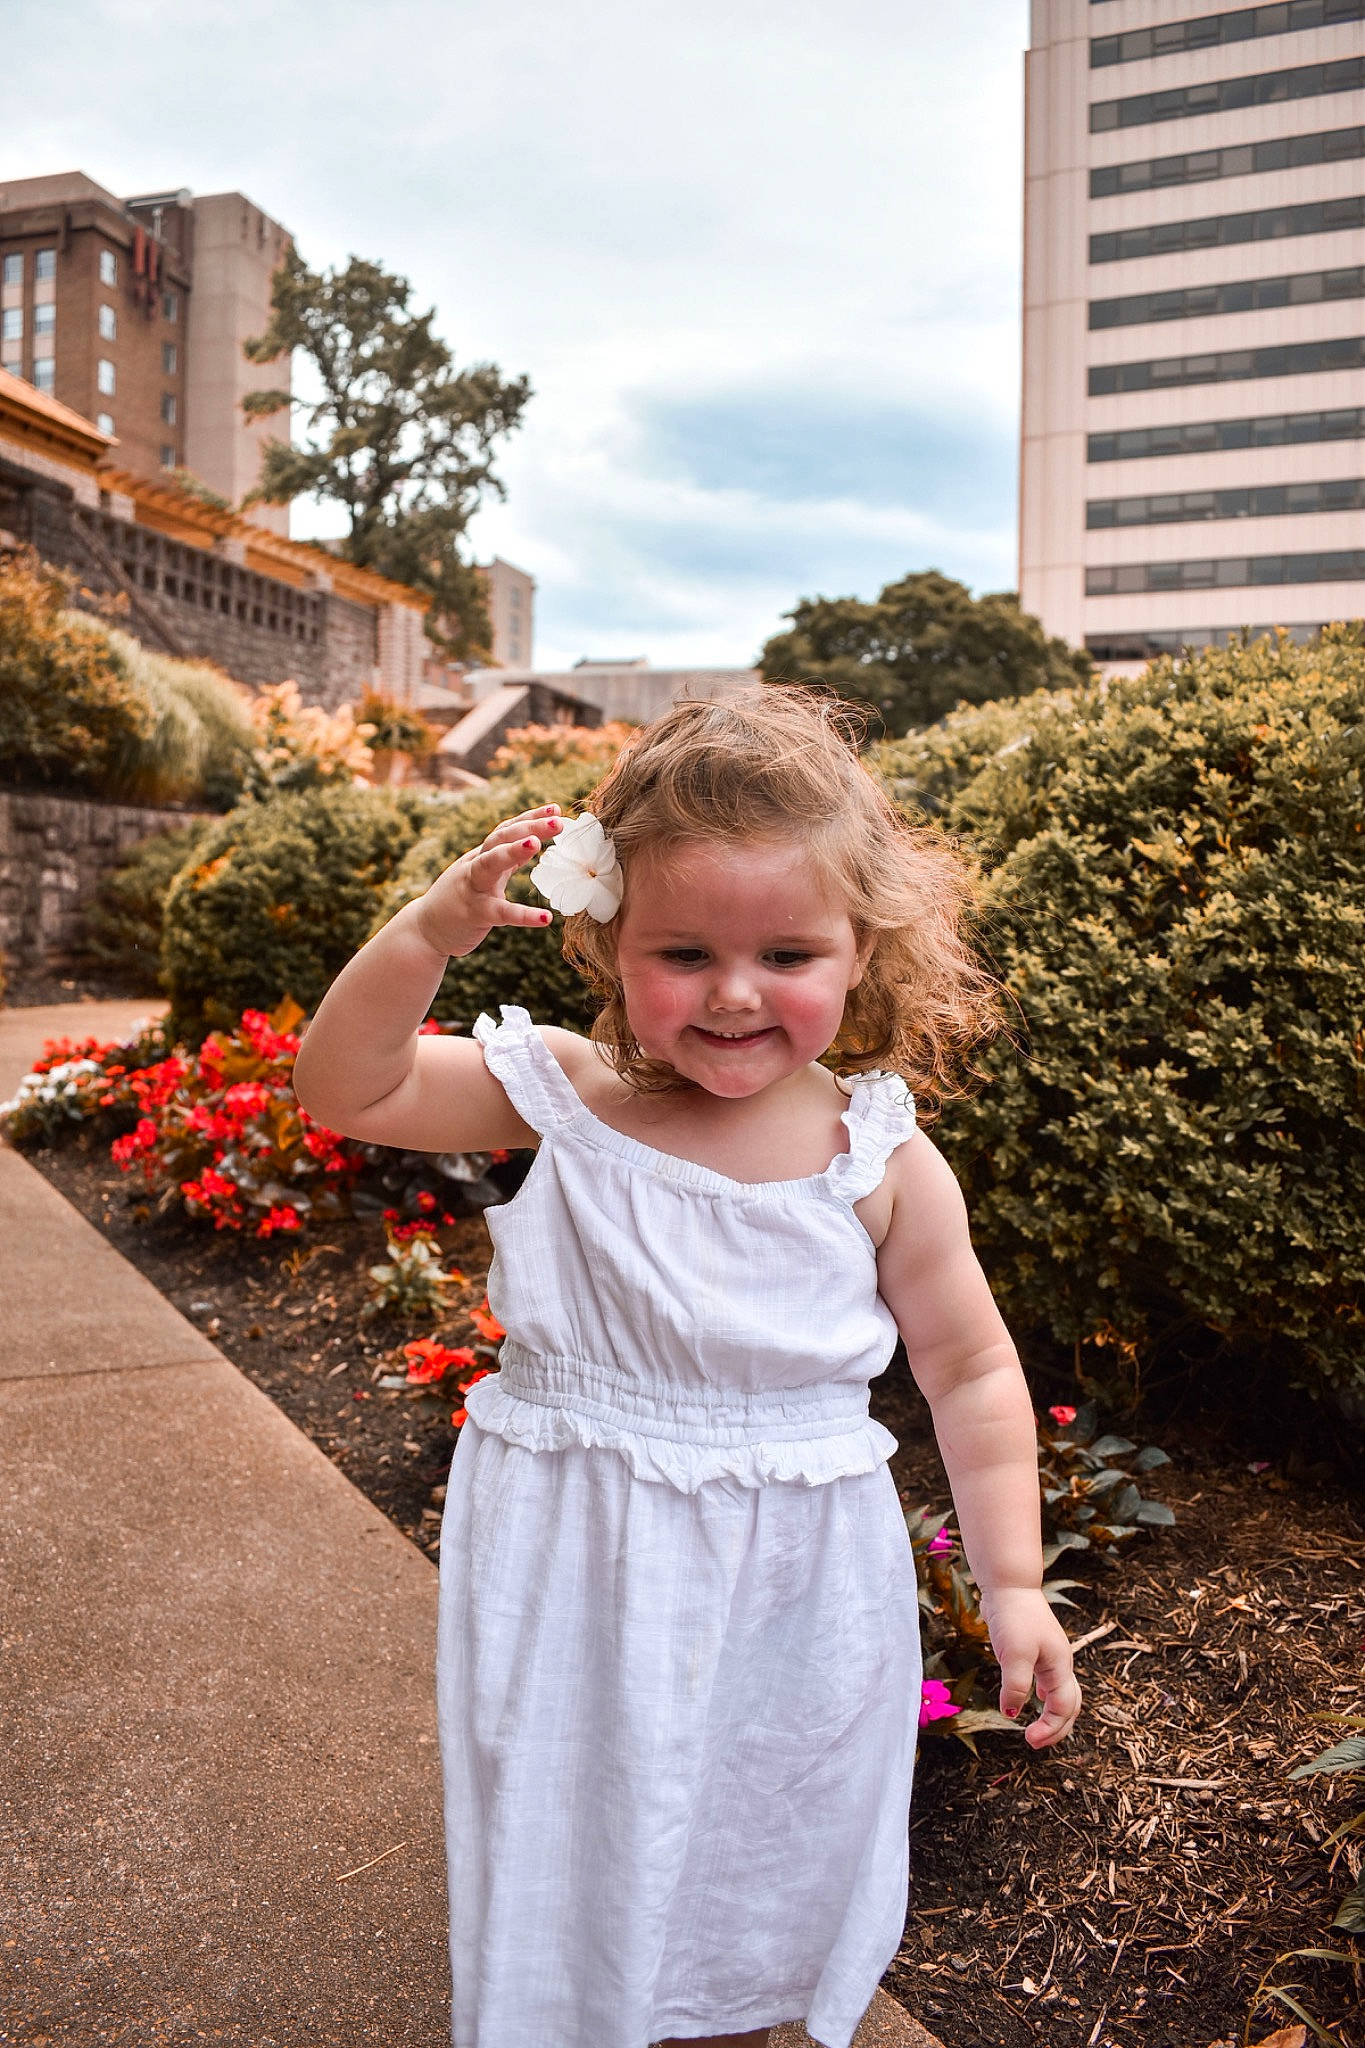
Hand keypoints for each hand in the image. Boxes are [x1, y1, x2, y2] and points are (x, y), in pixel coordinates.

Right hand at [413, 805, 563, 957]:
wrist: (424, 930)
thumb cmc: (458, 900)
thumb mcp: (481, 874)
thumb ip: (505, 859)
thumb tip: (532, 840)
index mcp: (480, 857)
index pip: (505, 831)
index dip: (529, 818)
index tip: (556, 810)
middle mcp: (474, 866)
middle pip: (499, 839)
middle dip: (527, 827)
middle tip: (557, 821)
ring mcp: (472, 889)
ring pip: (489, 864)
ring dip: (511, 851)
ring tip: (535, 844)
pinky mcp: (475, 914)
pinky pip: (501, 913)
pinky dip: (523, 915)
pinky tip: (545, 918)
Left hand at [982, 1588, 1081, 1749]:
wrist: (1010, 1585)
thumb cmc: (1014, 1617)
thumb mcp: (1014, 1655)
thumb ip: (1016, 1686)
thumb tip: (1012, 1713)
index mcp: (1060, 1667)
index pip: (1063, 1709)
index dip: (1049, 1729)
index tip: (1028, 1740)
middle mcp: (1060, 1663)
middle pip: (1069, 1705)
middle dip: (1057, 1728)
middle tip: (1035, 1743)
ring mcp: (1050, 1655)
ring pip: (1060, 1693)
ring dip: (1053, 1714)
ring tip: (1038, 1729)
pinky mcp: (1036, 1648)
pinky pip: (1046, 1680)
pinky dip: (1043, 1696)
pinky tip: (1030, 1699)